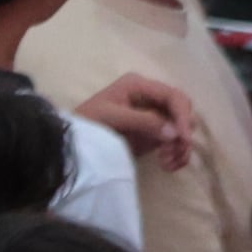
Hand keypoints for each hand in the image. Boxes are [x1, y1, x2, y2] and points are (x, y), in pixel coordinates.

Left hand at [77, 71, 201, 168]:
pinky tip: (167, 165)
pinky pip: (173, 142)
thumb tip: (175, 133)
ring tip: (167, 163)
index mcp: (140, 86)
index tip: (183, 138)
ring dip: (180, 146)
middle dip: (182, 132)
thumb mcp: (111, 117)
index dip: (182, 115)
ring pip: (181, 128)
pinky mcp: (152, 135)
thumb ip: (143, 121)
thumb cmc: (87, 123)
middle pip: (182, 110)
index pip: (173, 96)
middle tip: (173, 153)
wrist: (69, 144)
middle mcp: (151, 98)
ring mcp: (153, 117)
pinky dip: (176, 154)